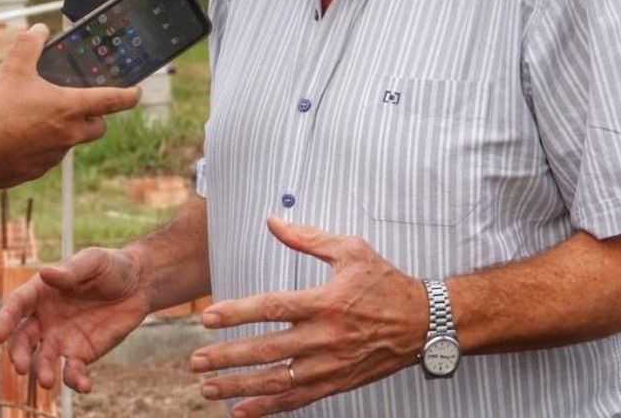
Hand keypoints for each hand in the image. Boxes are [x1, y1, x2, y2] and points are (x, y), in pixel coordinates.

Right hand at [0, 24, 140, 188]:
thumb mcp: (12, 70)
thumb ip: (28, 45)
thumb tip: (40, 29)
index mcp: (70, 109)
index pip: (112, 101)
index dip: (129, 95)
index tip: (136, 92)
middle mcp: (70, 134)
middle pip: (98, 126)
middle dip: (95, 116)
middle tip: (78, 105)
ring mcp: (55, 155)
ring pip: (72, 141)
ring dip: (64, 130)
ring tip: (37, 117)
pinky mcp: (39, 170)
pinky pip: (49, 155)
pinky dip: (42, 145)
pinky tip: (20, 135)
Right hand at [0, 247, 152, 392]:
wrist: (138, 285)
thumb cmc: (110, 267)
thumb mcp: (92, 261)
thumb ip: (70, 270)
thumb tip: (46, 273)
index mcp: (41, 292)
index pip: (16, 306)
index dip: (5, 320)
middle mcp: (45, 319)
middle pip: (23, 339)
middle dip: (18, 354)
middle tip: (21, 367)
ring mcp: (61, 339)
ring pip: (43, 360)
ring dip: (42, 372)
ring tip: (47, 381)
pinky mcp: (81, 354)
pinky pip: (72, 372)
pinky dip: (75, 381)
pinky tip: (84, 385)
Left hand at [190, 218, 425, 416]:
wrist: (423, 322)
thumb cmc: (385, 282)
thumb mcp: (351, 250)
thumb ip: (308, 237)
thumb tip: (272, 221)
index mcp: (326, 301)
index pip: (273, 307)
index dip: (237, 312)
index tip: (207, 316)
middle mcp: (325, 337)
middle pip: (267, 350)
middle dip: (227, 356)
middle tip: (196, 359)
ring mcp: (330, 365)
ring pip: (277, 381)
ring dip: (239, 386)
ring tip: (207, 388)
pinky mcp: (336, 383)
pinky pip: (297, 400)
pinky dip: (267, 408)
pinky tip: (240, 411)